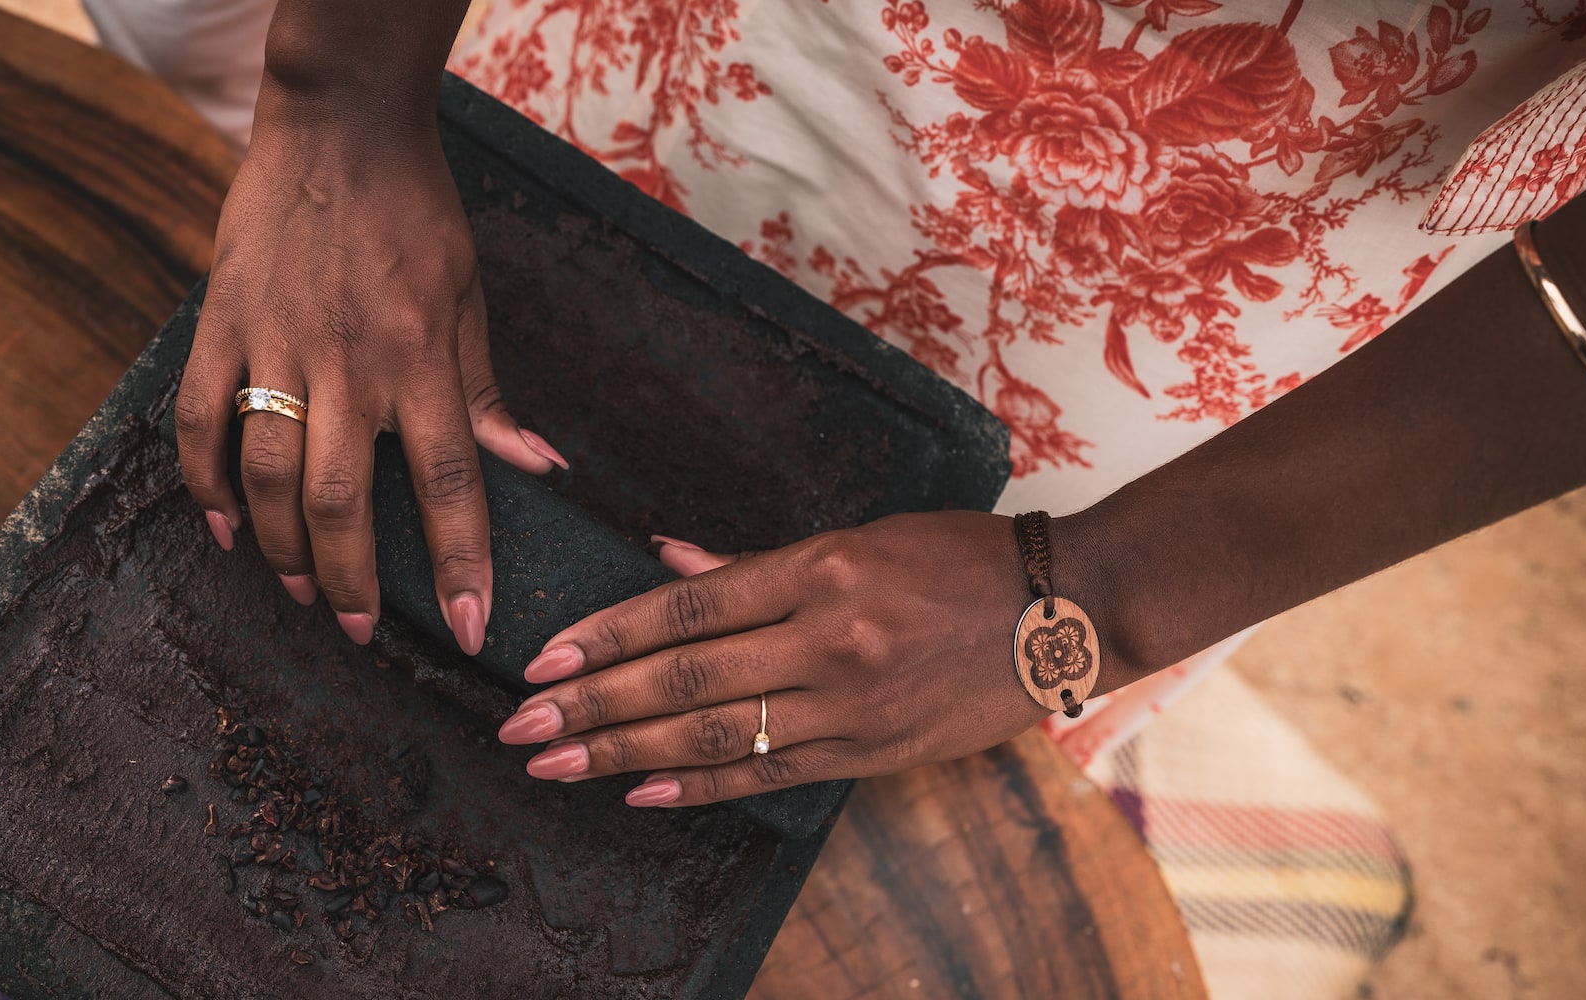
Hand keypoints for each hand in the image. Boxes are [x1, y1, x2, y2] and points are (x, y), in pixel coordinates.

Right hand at [176, 117, 565, 653]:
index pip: (450, 481)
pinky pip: (202, 418)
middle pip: (344, 499)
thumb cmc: (417, 213)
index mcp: (421, 357)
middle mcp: (349, 360)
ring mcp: (278, 342)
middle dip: (351, 581)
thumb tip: (536, 469)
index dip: (461, 562)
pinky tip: (224, 529)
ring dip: (281, 547)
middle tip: (356, 630)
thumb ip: (486, 391)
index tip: (473, 629)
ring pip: (268, 472)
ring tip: (297, 592)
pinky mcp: (223, 322)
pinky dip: (205, 482)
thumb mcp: (469, 295)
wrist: (340, 126)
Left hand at [493, 512, 1079, 806]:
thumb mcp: (858, 536)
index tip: (545, 658)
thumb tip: (668, 560)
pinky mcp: (872, 753)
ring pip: (716, 734)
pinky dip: (702, 787)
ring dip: (625, 753)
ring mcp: (850, 704)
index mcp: (818, 570)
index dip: (608, 635)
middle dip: (591, 704)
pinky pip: (770, 774)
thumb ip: (757, 563)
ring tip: (557, 764)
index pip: (687, 605)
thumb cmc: (957, 557)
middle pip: (684, 677)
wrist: (1065, 609)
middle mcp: (827, 638)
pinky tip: (643, 793)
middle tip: (520, 727)